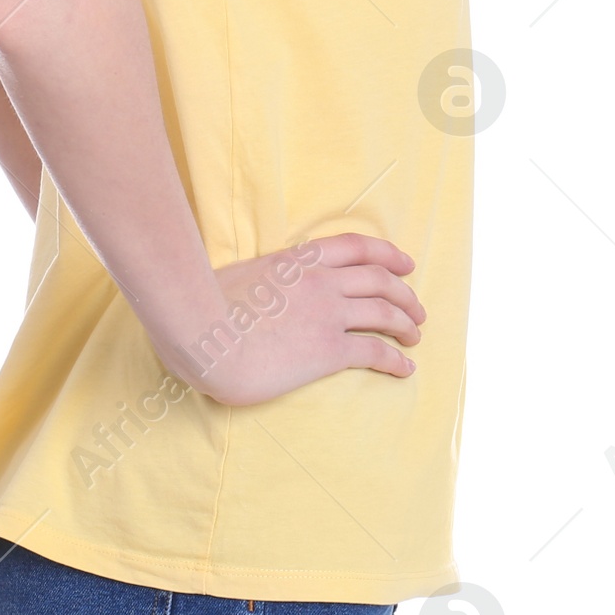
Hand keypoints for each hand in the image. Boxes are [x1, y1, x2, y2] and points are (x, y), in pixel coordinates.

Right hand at [159, 234, 425, 407]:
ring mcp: (326, 313)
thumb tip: (249, 298)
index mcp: (295, 260)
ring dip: (406, 323)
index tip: (405, 262)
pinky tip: (406, 367)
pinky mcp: (327, 349)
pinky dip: (397, 359)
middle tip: (416, 309)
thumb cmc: (199, 309)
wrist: (197, 331)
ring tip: (415, 336)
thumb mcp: (235, 280)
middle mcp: (319, 281)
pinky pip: (375, 351)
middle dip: (404, 293)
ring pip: (384, 312)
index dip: (387, 253)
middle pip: (379, 279)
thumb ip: (258, 284)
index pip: (354, 247)